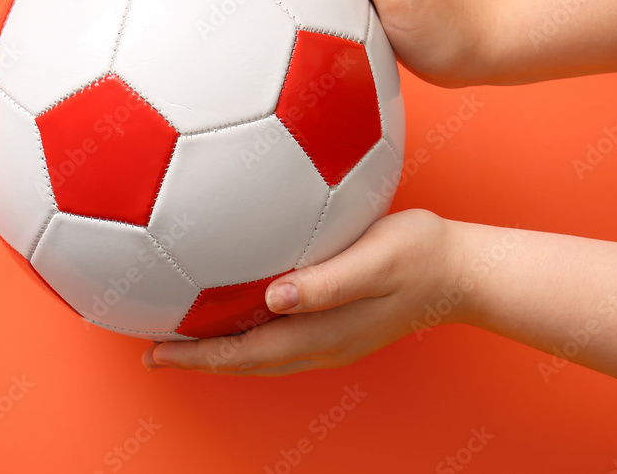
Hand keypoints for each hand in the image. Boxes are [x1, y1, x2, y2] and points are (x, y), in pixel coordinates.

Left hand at [142, 210, 462, 374]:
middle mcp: (319, 344)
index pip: (244, 354)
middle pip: (243, 361)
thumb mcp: (376, 260)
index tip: (155, 353)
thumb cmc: (421, 256)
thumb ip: (326, 282)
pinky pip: (277, 337)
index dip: (197, 356)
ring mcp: (329, 338)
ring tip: (182, 336)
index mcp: (320, 333)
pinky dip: (245, 333)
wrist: (462, 271)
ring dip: (218, 349)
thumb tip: (274, 297)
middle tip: (153, 351)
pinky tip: (234, 310)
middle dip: (197, 359)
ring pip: (259, 353)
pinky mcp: (337, 324)